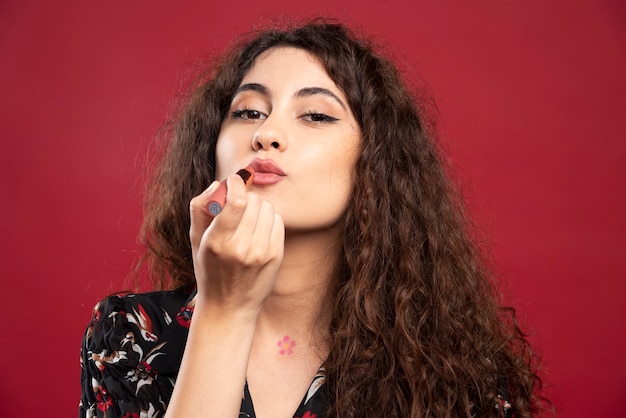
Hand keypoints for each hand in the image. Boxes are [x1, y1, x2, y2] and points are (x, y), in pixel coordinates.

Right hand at [189, 173, 284, 315]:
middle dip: (245, 198)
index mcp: (216, 242)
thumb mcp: (195, 241)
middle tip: (237, 207)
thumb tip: (218, 184)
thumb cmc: (209, 270)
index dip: (236, 184)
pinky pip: (277, 221)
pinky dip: (268, 220)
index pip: (236, 201)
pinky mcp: (276, 256)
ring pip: (267, 208)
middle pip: (253, 201)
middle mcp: (241, 248)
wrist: (229, 307)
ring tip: (247, 221)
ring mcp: (261, 253)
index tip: (234, 181)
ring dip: (257, 208)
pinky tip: (258, 231)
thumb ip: (200, 209)